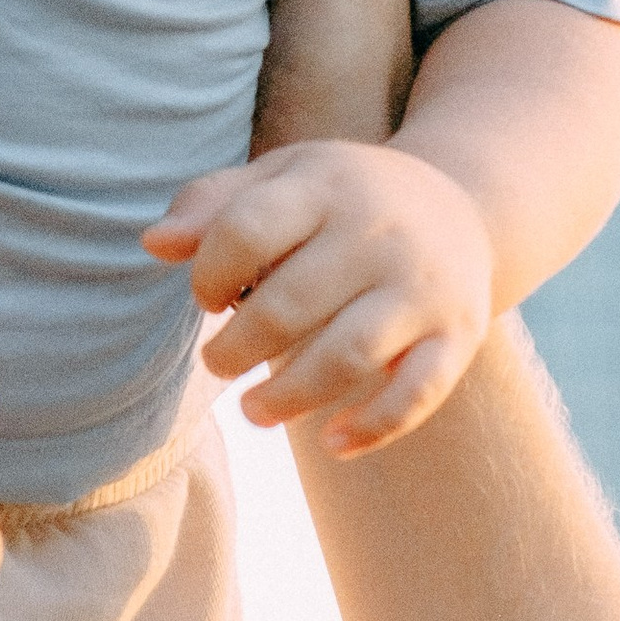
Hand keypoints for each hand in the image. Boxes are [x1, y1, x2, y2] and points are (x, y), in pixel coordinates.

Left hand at [146, 138, 492, 458]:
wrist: (465, 207)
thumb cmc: (344, 199)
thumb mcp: (284, 178)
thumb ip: (215, 204)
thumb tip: (154, 244)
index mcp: (326, 185)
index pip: (248, 229)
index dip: (209, 272)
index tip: (207, 296)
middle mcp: (378, 232)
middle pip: (290, 304)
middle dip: (237, 348)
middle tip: (218, 363)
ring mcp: (421, 287)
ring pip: (349, 355)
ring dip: (289, 396)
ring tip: (253, 412)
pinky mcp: (456, 335)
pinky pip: (418, 392)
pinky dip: (373, 426)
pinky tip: (331, 442)